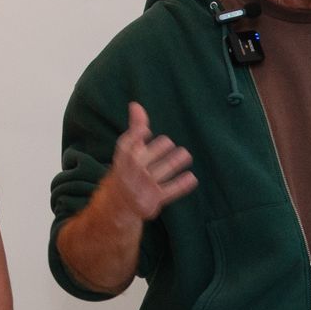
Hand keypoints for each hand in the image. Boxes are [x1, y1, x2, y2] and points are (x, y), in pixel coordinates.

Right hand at [96, 102, 197, 222]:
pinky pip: (173, 189)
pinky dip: (184, 183)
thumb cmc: (127, 170)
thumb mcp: (128, 151)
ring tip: (185, 156)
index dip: (140, 134)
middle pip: (158, 148)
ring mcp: (144, 183)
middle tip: (170, 147)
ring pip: (168, 167)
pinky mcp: (154, 198)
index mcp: (125, 154)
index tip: (146, 132)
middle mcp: (134, 168)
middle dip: (165, 147)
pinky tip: (191, 178)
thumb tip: (136, 105)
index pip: (133, 138)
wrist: (119, 204)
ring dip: (179, 160)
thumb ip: (135, 128)